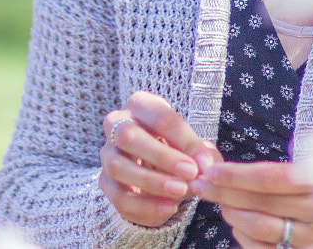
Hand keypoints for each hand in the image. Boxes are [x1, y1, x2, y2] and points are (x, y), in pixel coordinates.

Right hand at [98, 91, 216, 227]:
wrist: (157, 169)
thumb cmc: (177, 147)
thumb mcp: (193, 146)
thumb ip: (203, 154)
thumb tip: (207, 166)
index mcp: (141, 105)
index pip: (160, 117)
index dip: (184, 139)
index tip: (204, 162)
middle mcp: (117, 125)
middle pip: (128, 136)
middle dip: (161, 156)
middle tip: (190, 173)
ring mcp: (107, 154)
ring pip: (118, 167)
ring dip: (152, 182)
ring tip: (181, 191)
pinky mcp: (104, 182)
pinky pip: (118, 197)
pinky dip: (145, 205)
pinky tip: (169, 208)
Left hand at [191, 159, 312, 248]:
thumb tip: (295, 133)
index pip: (276, 178)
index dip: (240, 175)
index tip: (212, 169)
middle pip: (263, 205)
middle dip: (225, 193)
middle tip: (200, 184)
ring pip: (261, 230)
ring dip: (232, 215)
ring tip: (217, 200)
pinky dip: (244, 237)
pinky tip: (236, 222)